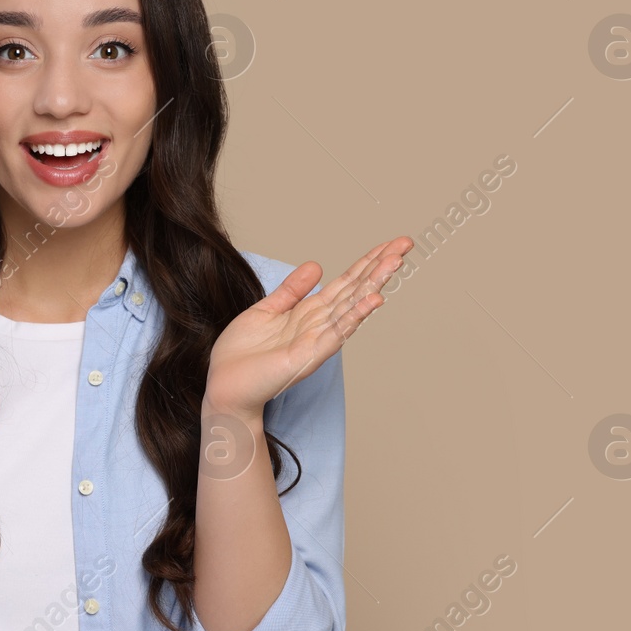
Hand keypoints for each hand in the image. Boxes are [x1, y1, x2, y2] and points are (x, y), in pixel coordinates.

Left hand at [203, 237, 412, 422]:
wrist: (225, 386)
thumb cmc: (241, 355)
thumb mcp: (266, 310)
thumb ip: (291, 290)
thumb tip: (317, 266)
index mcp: (309, 312)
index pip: (345, 282)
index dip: (366, 262)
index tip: (390, 244)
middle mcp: (319, 324)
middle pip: (355, 289)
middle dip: (379, 266)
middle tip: (404, 244)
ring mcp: (317, 339)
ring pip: (352, 306)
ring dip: (374, 284)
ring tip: (395, 263)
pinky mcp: (309, 355)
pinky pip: (338, 331)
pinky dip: (356, 315)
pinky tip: (374, 300)